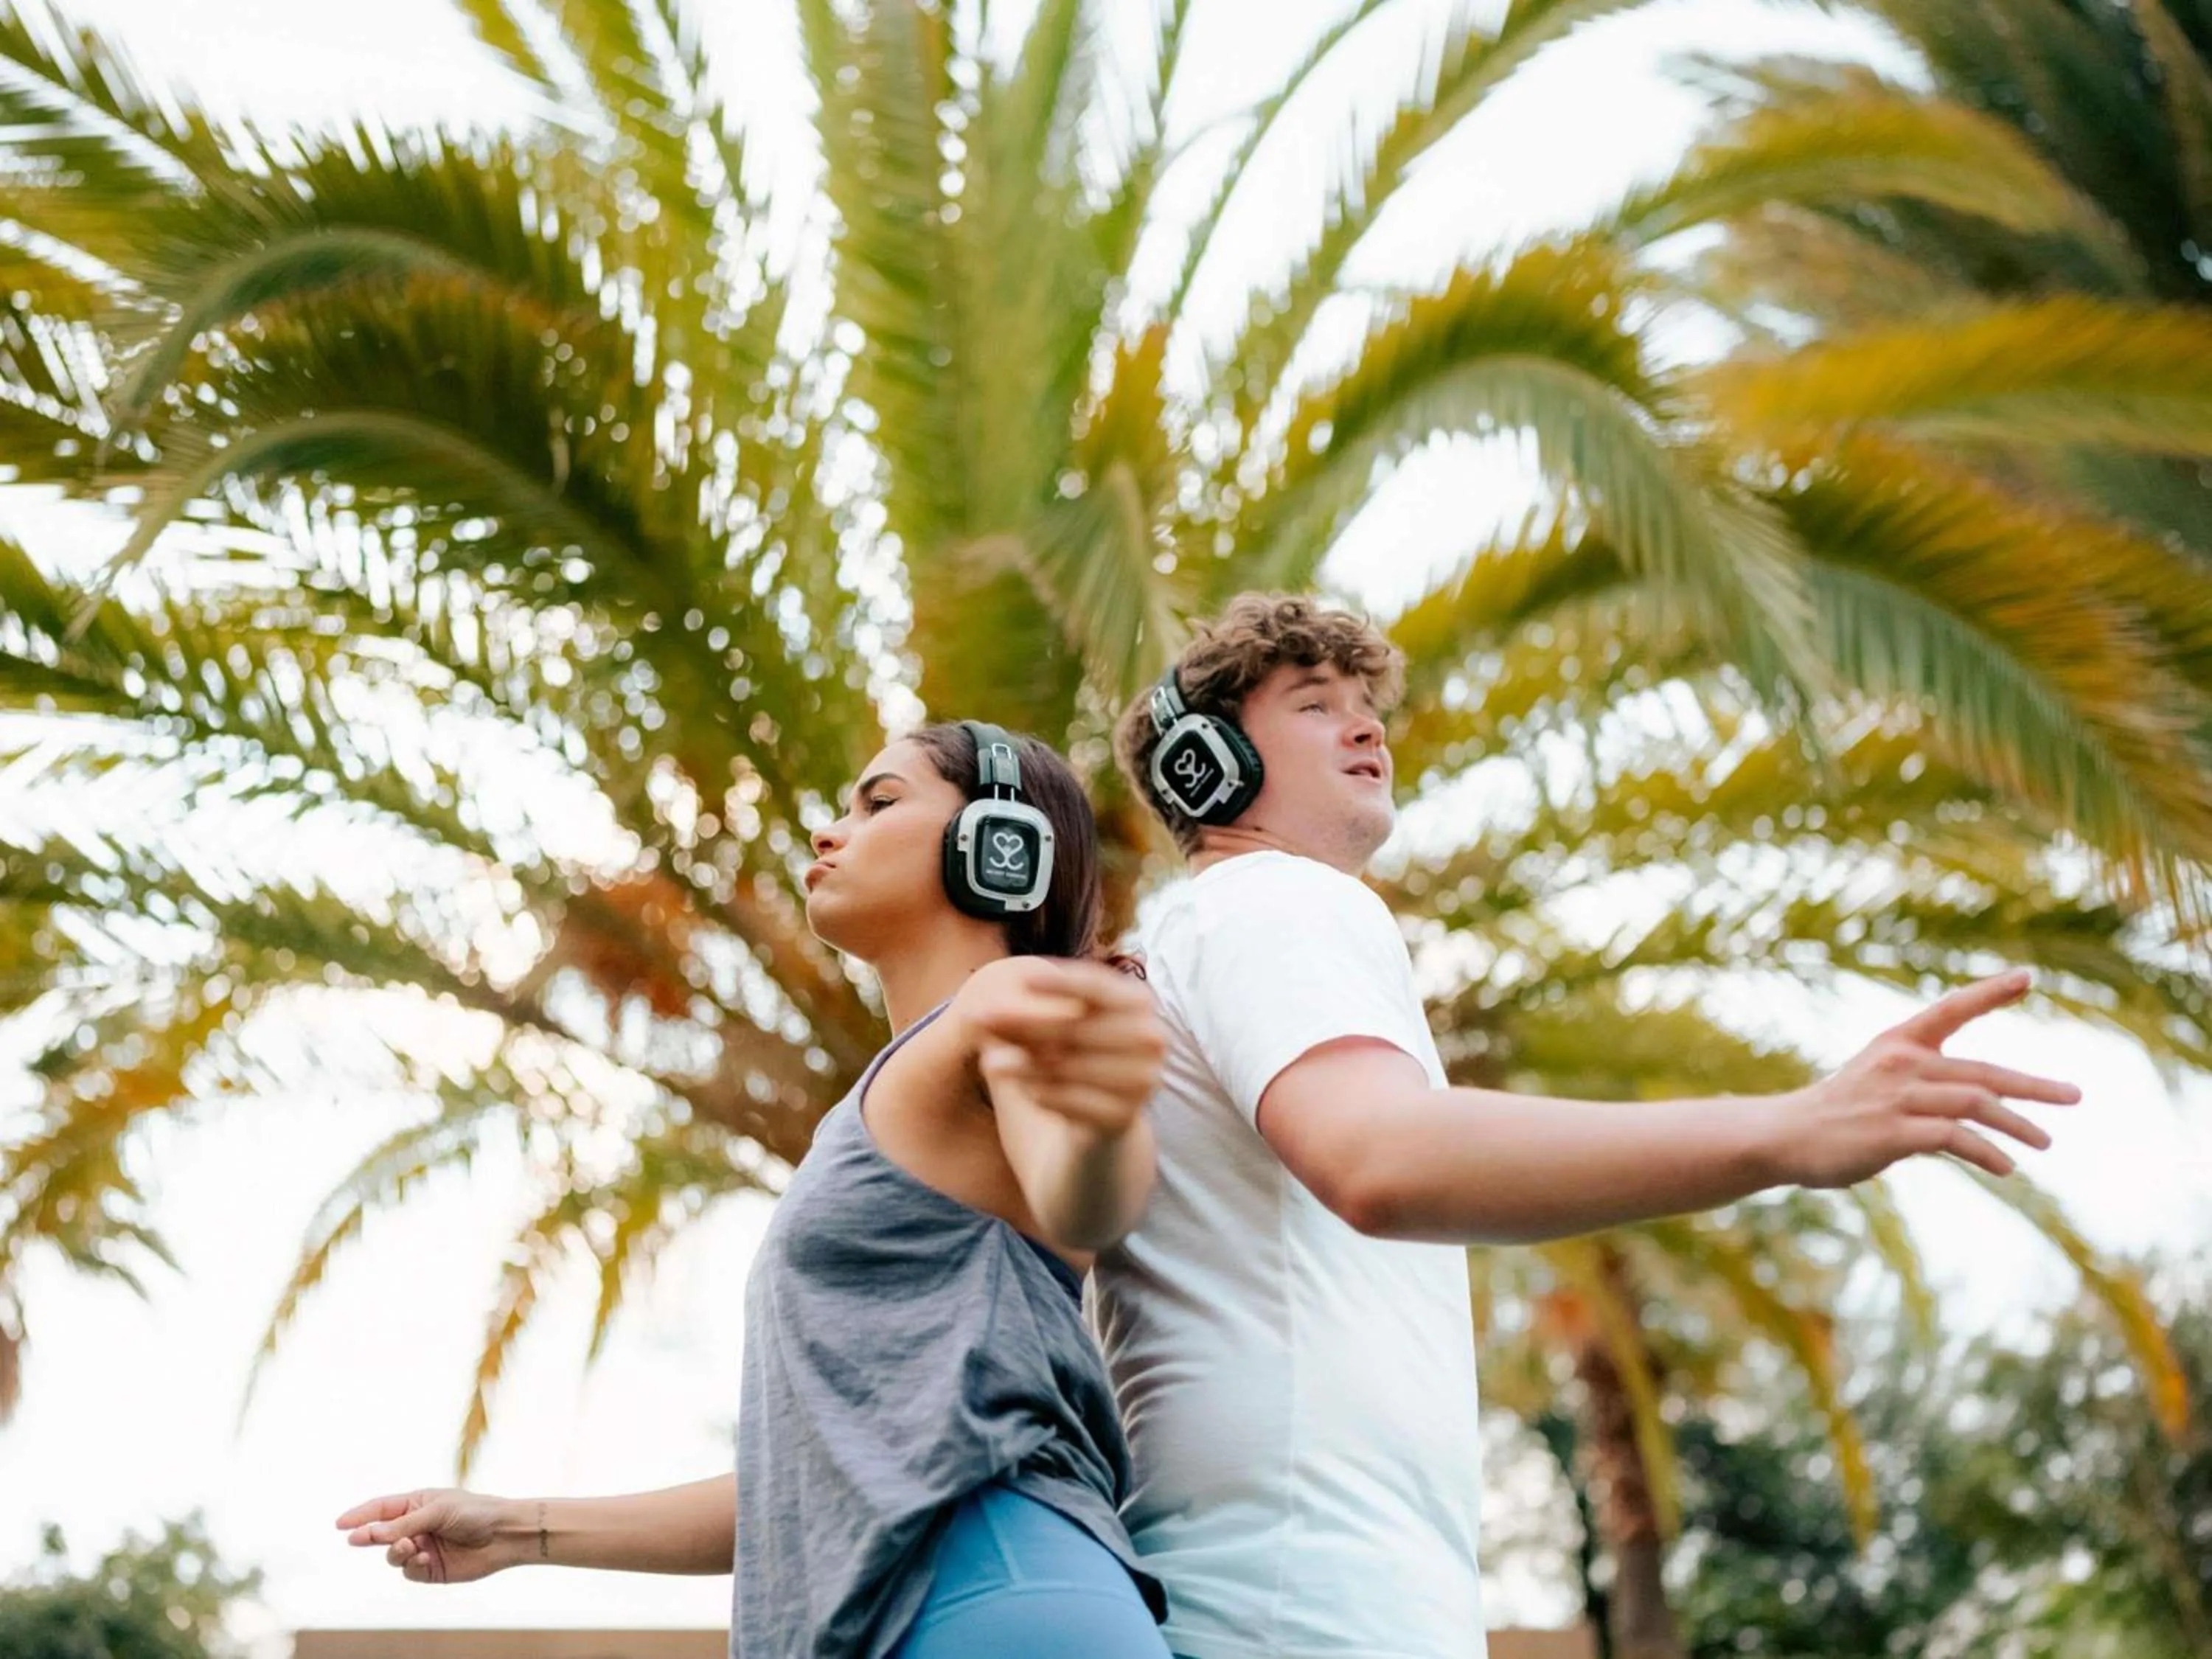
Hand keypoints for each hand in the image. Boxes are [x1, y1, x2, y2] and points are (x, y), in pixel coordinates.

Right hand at [336, 1488, 516, 1583]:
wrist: (504, 1535)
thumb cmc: (474, 1512)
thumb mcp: (436, 1511)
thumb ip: (403, 1525)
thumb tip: (367, 1534)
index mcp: (417, 1504)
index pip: (381, 1509)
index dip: (360, 1516)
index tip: (340, 1524)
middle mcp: (416, 1527)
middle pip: (381, 1534)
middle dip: (368, 1536)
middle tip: (357, 1539)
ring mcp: (422, 1548)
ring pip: (392, 1556)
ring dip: (395, 1552)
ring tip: (408, 1547)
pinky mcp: (430, 1569)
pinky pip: (409, 1570)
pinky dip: (411, 1565)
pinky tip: (425, 1558)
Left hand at [959, 957, 1166, 1138]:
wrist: (1097, 1128)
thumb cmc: (1073, 1064)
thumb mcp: (1048, 1036)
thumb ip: (1022, 1020)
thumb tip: (984, 1011)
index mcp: (1138, 1003)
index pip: (1098, 985)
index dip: (1061, 982)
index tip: (1023, 978)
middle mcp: (1151, 1038)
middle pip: (1079, 1025)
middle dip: (1026, 1023)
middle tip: (980, 1019)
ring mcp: (1143, 1080)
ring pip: (1075, 1064)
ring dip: (1028, 1063)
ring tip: (990, 1063)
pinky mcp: (1125, 1117)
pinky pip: (1077, 1102)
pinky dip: (1046, 1094)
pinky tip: (1024, 1092)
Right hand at [1769, 970, 2079, 1187]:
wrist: (1785, 1135)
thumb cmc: (1836, 1112)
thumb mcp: (1878, 1083)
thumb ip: (1926, 1090)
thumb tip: (1977, 1119)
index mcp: (1897, 1042)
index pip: (1950, 1008)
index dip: (1990, 992)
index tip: (2027, 977)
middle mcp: (1902, 1062)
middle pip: (1983, 1071)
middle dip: (2033, 1086)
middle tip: (2074, 1095)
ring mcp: (1898, 1097)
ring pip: (1976, 1104)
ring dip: (2018, 1125)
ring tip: (2045, 1142)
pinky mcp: (1894, 1132)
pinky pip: (1956, 1139)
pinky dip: (1988, 1153)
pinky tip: (2007, 1169)